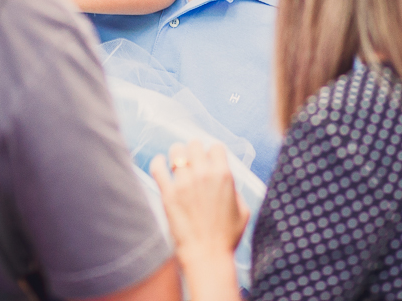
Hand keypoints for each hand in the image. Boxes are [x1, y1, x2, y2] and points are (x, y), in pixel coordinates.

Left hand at [150, 141, 247, 266]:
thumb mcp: (243, 211)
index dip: (213, 153)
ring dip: (177, 154)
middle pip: (195, 144)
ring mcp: (184, 183)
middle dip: (194, 150)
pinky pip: (158, 167)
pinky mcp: (168, 194)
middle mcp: (204, 175)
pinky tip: (161, 164)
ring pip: (176, 151)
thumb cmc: (227, 237)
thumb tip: (226, 181)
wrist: (207, 256)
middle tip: (192, 159)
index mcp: (224, 176)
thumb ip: (235, 190)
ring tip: (176, 161)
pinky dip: (158, 162)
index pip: (216, 147)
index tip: (209, 159)